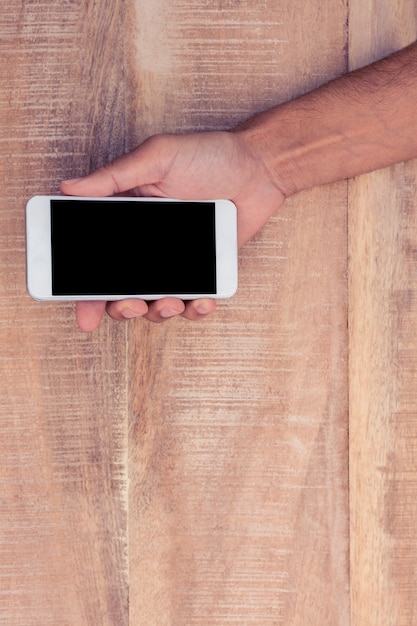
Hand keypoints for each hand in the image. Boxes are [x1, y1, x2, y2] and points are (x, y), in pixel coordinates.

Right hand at [60, 130, 285, 330]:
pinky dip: (195, 310)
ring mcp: (175, 261)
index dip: (85, 289)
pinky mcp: (204, 271)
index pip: (97, 259)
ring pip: (155, 303)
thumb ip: (115, 177)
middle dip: (121, 308)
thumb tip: (69, 189)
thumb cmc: (209, 155)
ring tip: (171, 301)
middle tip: (131, 304)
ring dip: (158, 312)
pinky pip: (194, 302)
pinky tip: (201, 301)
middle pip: (121, 290)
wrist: (260, 167)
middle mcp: (147, 245)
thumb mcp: (157, 158)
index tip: (83, 309)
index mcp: (127, 219)